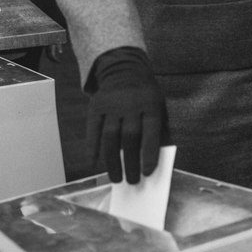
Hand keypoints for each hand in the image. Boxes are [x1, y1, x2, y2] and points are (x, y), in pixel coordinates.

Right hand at [87, 47, 167, 183]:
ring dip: (112, 161)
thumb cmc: (145, 96)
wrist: (124, 69)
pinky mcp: (96, 105)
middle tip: (132, 182)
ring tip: (116, 178)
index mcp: (150, 104)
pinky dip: (92, 147)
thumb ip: (159, 129)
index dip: (148, 154)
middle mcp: (130, 103)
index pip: (150, 132)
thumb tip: (152, 162)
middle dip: (130, 162)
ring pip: (111, 136)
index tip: (147, 173)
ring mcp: (111, 103)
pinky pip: (93, 129)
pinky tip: (93, 162)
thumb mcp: (158, 106)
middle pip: (130, 138)